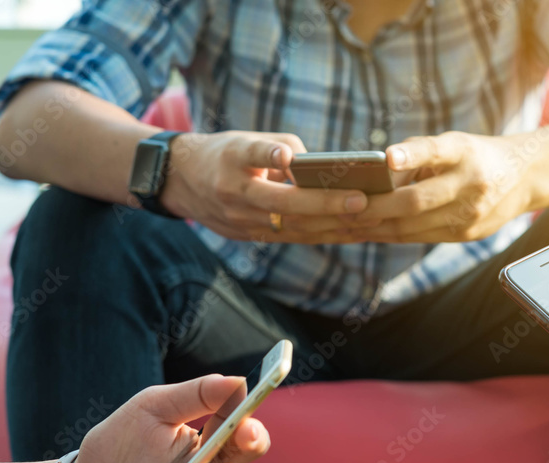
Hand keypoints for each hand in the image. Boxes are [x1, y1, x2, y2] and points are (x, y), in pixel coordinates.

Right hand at [162, 131, 368, 242]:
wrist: (180, 181)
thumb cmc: (222, 153)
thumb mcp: (245, 138)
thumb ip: (283, 147)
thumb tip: (321, 166)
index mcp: (233, 166)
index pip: (260, 164)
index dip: (285, 167)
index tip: (310, 166)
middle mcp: (235, 197)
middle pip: (287, 207)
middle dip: (328, 206)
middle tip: (364, 201)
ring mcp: (242, 222)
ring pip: (294, 228)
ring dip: (333, 227)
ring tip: (369, 219)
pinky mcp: (249, 236)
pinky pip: (292, 237)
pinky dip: (323, 234)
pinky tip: (351, 231)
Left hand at [347, 131, 537, 242]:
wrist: (524, 177)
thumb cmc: (475, 156)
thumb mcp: (453, 144)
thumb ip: (417, 154)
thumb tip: (374, 173)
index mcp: (464, 152)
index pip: (436, 151)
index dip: (412, 154)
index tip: (388, 156)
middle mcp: (471, 183)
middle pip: (416, 201)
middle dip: (377, 207)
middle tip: (346, 207)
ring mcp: (471, 214)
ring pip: (414, 227)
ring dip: (379, 226)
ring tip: (350, 222)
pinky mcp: (467, 235)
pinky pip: (421, 238)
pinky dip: (394, 234)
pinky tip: (373, 231)